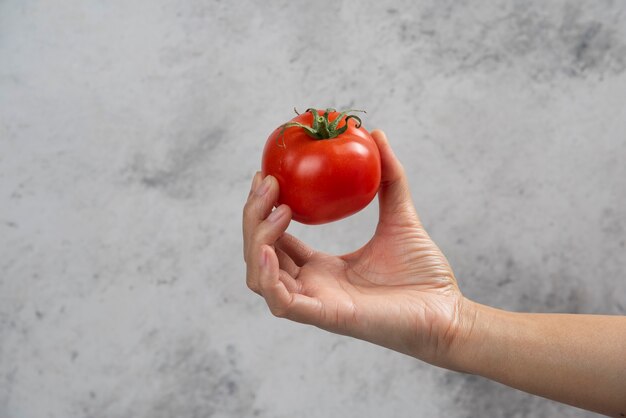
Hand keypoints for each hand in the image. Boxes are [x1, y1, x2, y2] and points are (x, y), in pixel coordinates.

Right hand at [243, 130, 466, 365]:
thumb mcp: (401, 216)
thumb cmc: (425, 273)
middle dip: (253, 217)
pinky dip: (266, 274)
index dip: (264, 210)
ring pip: (260, 277)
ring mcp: (316, 303)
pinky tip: (268, 247)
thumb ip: (389, 179)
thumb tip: (378, 135)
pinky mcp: (327, 318)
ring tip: (278, 208)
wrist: (449, 312)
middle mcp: (312, 286)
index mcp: (322, 269)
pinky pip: (281, 302)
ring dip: (257, 240)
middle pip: (260, 254)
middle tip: (268, 182)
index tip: (268, 176)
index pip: (276, 241)